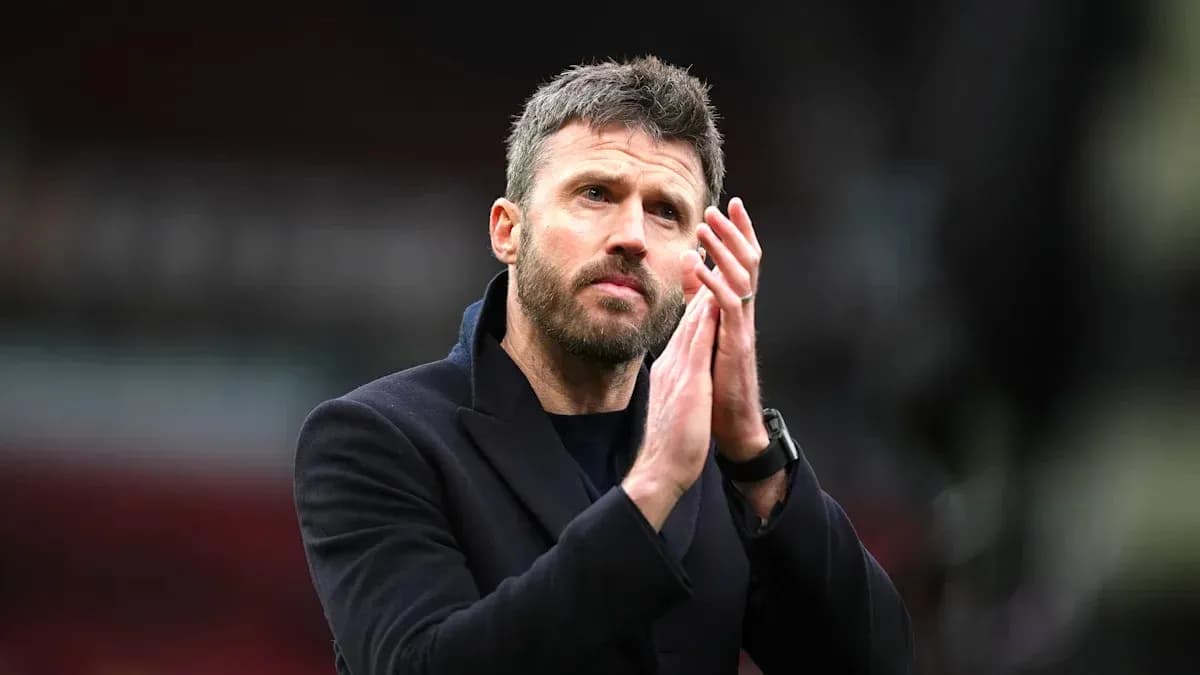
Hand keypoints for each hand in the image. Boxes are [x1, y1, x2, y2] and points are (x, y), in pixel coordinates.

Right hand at [622, 262, 718, 530]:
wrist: (662, 467)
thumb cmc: (672, 442)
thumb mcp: (676, 403)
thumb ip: (679, 382)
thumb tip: (683, 371)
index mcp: (672, 367)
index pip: (688, 325)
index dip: (699, 296)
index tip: (708, 270)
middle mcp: (673, 361)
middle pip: (690, 314)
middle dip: (701, 281)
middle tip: (708, 247)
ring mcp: (679, 368)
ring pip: (694, 320)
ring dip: (704, 287)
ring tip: (712, 258)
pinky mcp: (688, 378)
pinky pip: (699, 340)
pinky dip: (706, 316)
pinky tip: (715, 295)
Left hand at [694, 197, 769, 460]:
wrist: (733, 425)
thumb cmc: (719, 385)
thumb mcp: (705, 337)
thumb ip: (700, 307)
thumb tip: (692, 276)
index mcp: (736, 311)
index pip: (741, 264)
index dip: (737, 234)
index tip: (728, 206)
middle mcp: (744, 314)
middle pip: (746, 262)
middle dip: (733, 232)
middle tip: (718, 206)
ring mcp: (743, 327)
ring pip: (740, 278)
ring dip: (722, 249)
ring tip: (706, 226)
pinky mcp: (737, 343)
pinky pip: (728, 306)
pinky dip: (713, 284)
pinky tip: (699, 267)